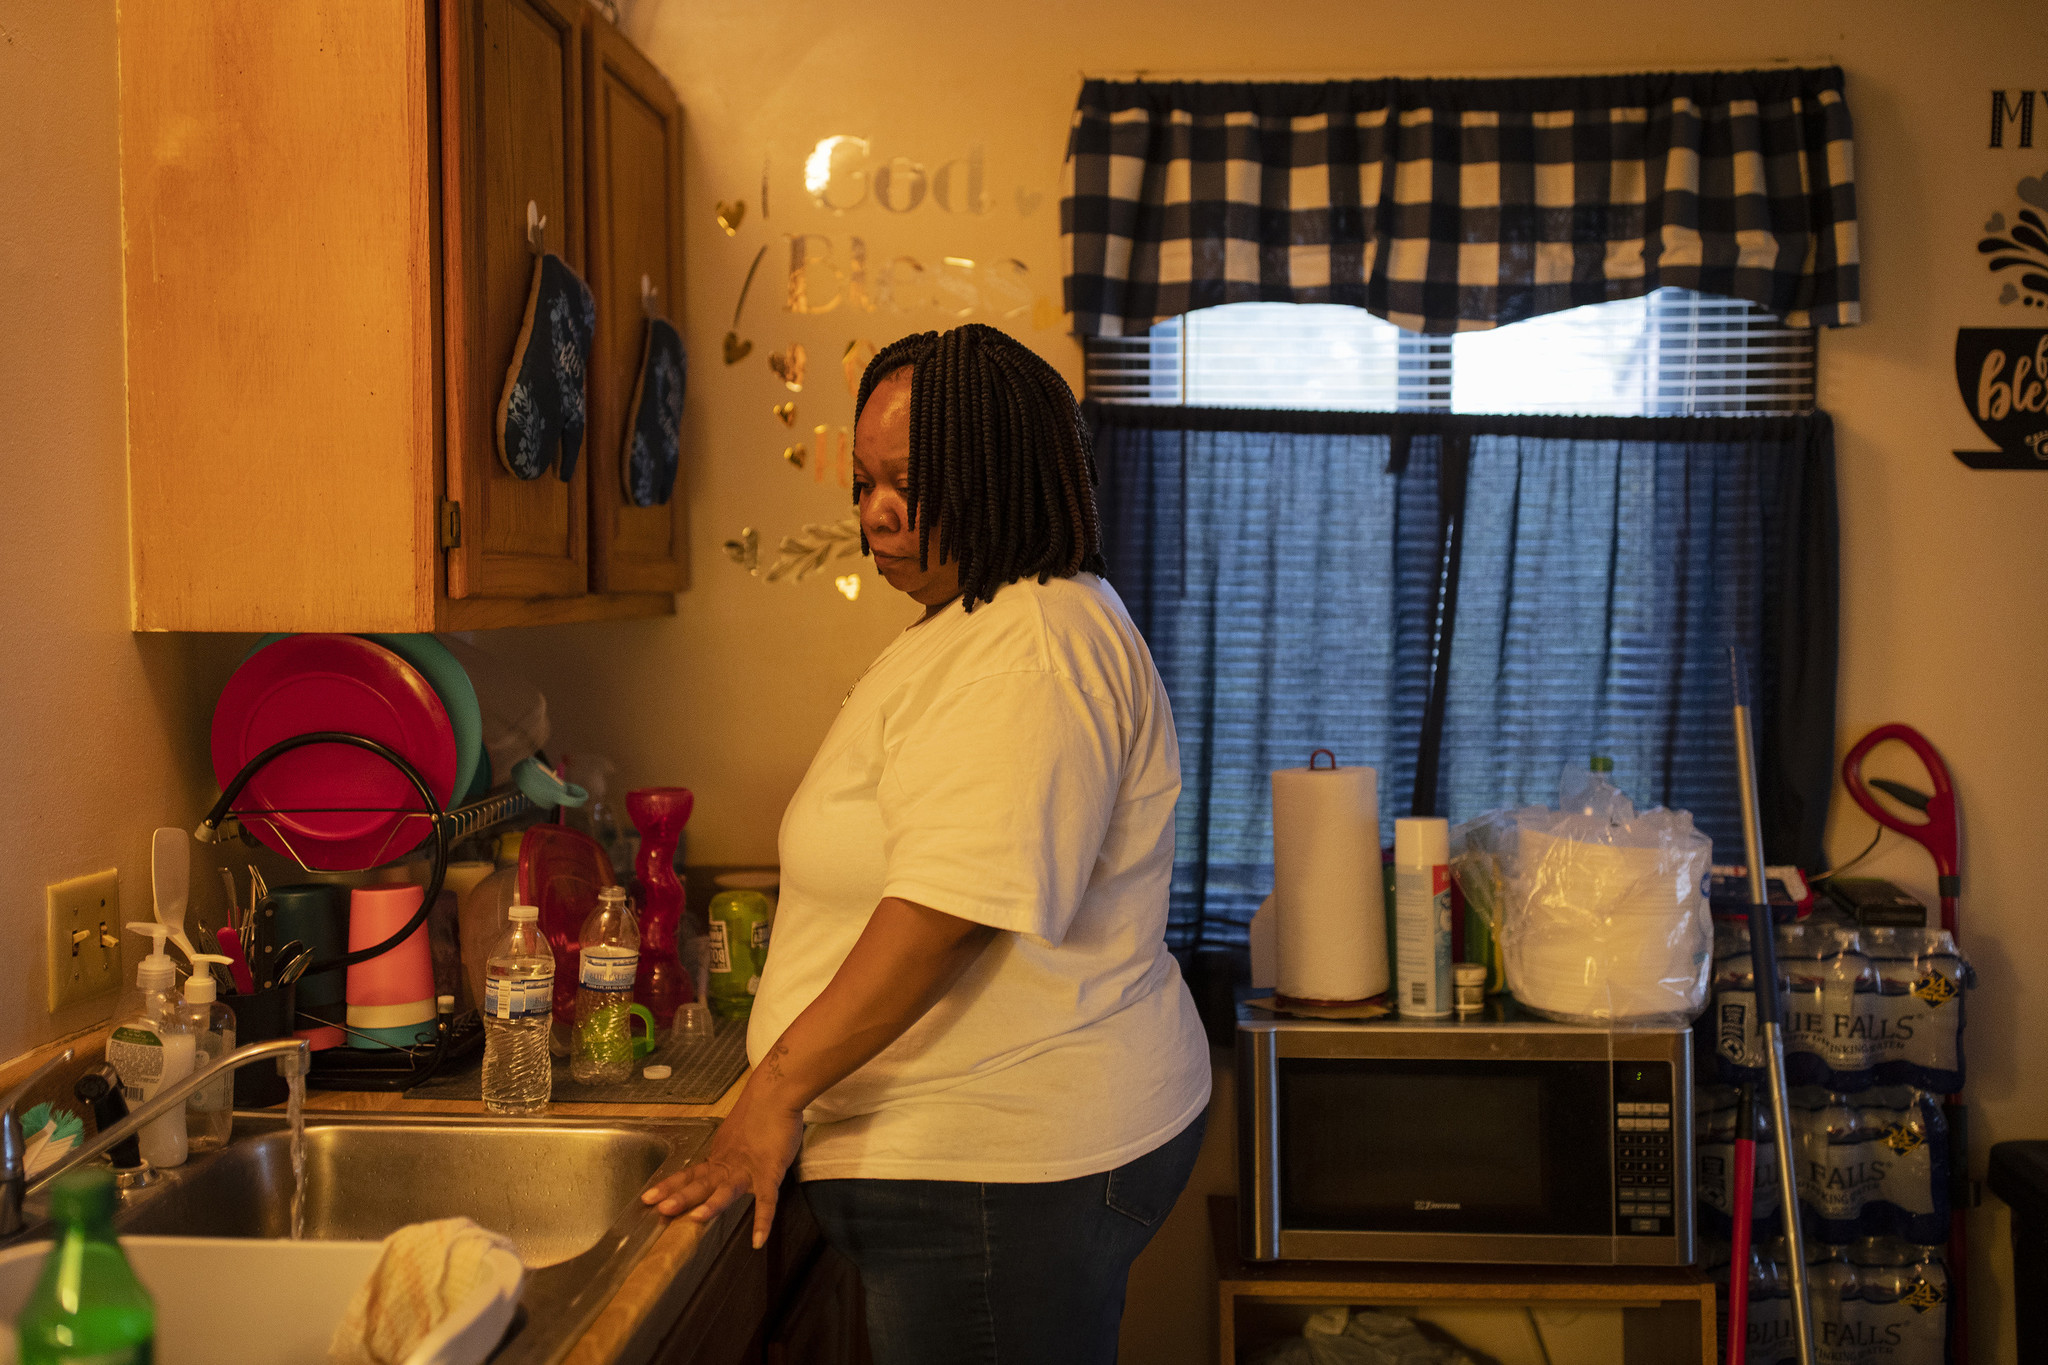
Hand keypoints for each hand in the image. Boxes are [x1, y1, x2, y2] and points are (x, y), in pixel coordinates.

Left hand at [641, 1091, 803, 1248]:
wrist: (777, 1093)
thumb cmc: (760, 1112)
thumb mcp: (736, 1136)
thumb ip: (729, 1153)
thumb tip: (723, 1162)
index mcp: (719, 1157)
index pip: (690, 1174)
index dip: (669, 1186)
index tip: (647, 1198)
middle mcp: (728, 1165)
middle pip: (701, 1183)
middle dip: (681, 1197)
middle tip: (660, 1209)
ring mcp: (748, 1169)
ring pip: (727, 1189)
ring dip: (712, 1204)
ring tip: (697, 1220)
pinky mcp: (770, 1172)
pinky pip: (767, 1200)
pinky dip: (763, 1220)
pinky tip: (758, 1240)